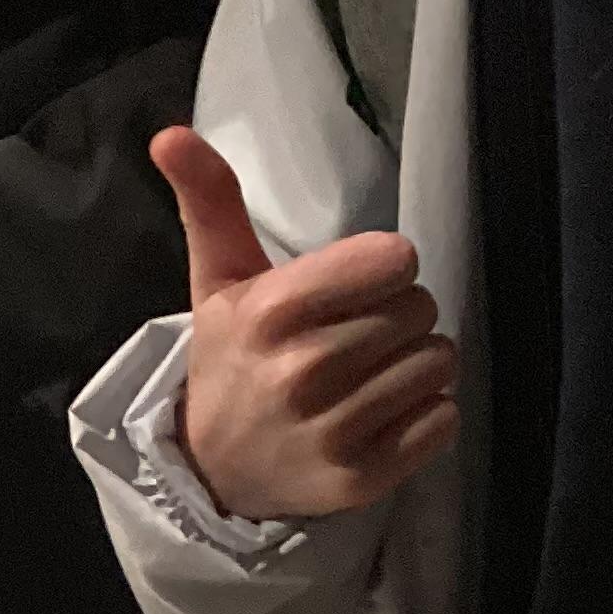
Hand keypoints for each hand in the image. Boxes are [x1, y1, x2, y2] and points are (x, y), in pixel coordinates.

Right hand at [151, 126, 458, 522]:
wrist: (214, 473)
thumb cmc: (231, 362)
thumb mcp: (218, 280)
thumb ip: (211, 202)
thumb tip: (170, 133)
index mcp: (271, 313)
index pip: (394, 260)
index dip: (383, 269)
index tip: (352, 290)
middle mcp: (302, 373)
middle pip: (420, 309)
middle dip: (399, 318)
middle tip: (357, 340)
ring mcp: (332, 432)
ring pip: (437, 363)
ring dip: (415, 367)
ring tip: (370, 379)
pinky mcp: (361, 479)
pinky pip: (442, 420)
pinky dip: (425, 418)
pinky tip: (383, 419)